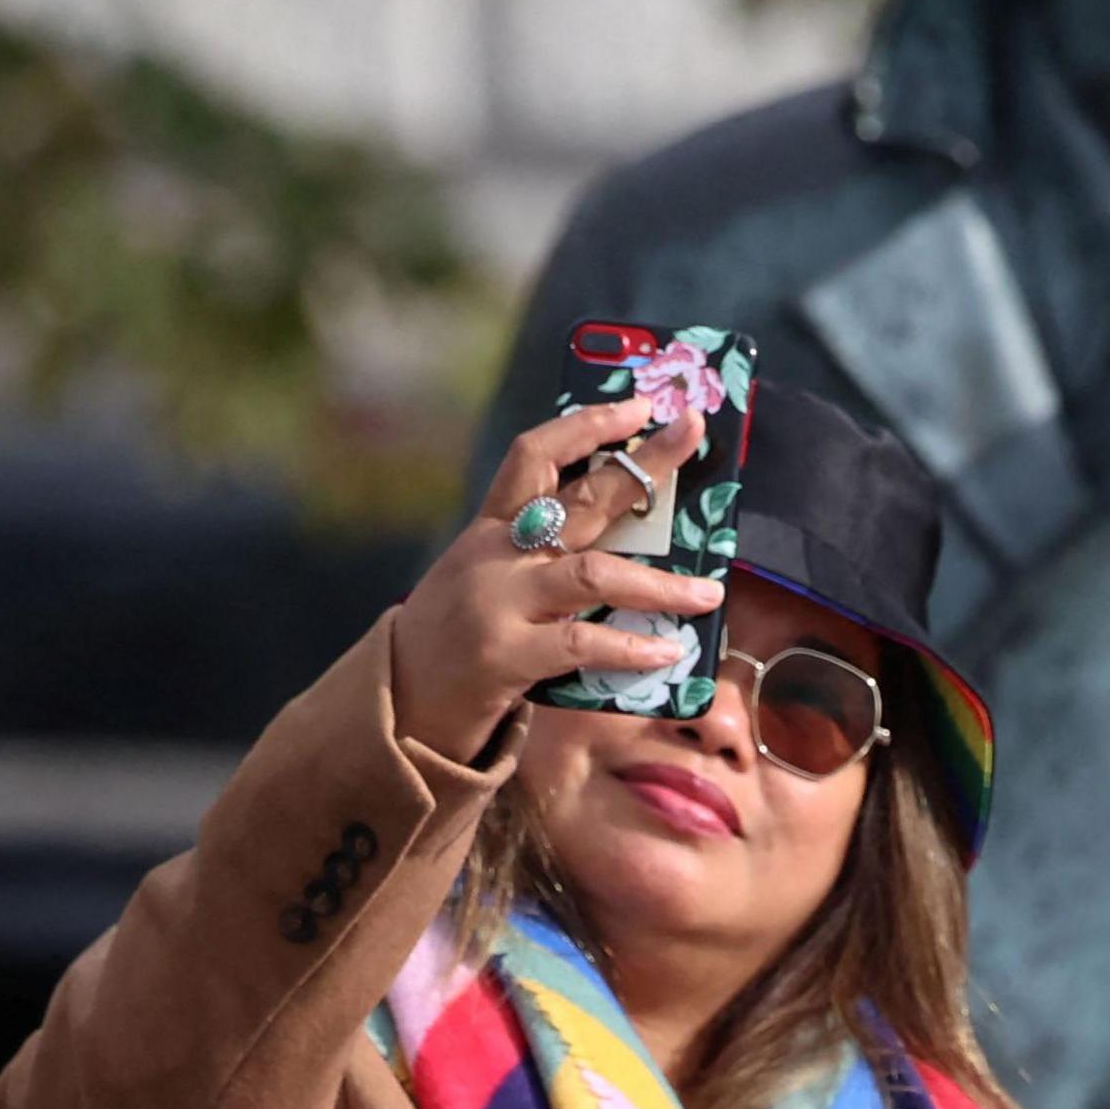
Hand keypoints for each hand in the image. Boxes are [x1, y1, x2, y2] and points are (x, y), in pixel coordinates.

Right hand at [391, 399, 713, 760]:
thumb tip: (631, 531)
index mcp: (490, 528)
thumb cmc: (458, 635)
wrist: (400, 703)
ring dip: (660, 584)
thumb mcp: (486, 576)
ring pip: (592, 573)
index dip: (587, 425)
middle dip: (644, 464)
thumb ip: (540, 552)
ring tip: (709, 592)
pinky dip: (631, 648)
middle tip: (693, 433)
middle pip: (581, 498)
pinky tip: (669, 650)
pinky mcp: (506, 656)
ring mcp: (499, 603)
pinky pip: (583, 644)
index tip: (639, 405)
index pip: (534, 455)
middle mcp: (495, 555)